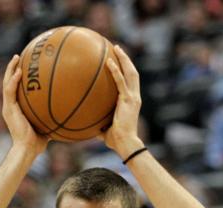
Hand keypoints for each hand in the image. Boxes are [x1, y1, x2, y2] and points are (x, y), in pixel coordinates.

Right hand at [2, 55, 48, 157]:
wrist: (27, 150)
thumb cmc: (37, 143)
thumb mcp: (46, 126)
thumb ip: (52, 118)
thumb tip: (67, 113)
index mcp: (16, 109)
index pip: (15, 90)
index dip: (17, 77)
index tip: (24, 66)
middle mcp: (10, 106)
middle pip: (8, 82)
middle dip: (12, 68)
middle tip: (18, 56)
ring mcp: (8, 107)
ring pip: (6, 83)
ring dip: (10, 69)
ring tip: (16, 57)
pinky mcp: (9, 109)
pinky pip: (10, 91)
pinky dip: (13, 81)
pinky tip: (19, 72)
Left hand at [99, 45, 143, 159]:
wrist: (126, 143)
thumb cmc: (116, 140)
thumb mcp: (105, 131)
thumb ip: (99, 126)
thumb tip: (87, 127)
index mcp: (131, 102)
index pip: (130, 82)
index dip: (126, 70)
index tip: (118, 60)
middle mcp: (135, 97)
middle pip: (133, 72)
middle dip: (126, 59)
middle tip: (117, 48)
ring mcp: (133, 97)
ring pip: (131, 72)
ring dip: (124, 59)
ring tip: (116, 48)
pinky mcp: (128, 100)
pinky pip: (121, 82)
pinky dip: (116, 71)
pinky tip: (109, 62)